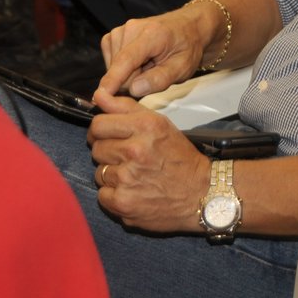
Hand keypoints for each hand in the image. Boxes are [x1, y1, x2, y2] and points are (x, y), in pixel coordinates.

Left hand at [88, 92, 210, 232]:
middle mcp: (135, 151)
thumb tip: (98, 95)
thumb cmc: (180, 158)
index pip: (99, 124)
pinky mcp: (123, 202)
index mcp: (145, 127)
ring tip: (134, 176)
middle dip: (108, 153)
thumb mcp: (160, 124)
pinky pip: (102, 195)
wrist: (201, 193)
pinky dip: (114, 195)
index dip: (101, 131)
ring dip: (113, 175)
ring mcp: (128, 178)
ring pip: (99, 172)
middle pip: (96, 148)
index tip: (109, 137)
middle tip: (128, 158)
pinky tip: (133, 192)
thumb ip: (125, 108)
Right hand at [98, 7, 211, 98]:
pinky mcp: (114, 36)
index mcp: (151, 34)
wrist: (188, 28)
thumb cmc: (186, 47)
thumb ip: (159, 79)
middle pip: (119, 68)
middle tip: (154, 71)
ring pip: (113, 68)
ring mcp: (120, 31)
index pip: (126, 59)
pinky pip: (111, 63)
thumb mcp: (183, 68)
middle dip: (133, 79)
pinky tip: (139, 62)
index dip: (113, 79)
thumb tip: (134, 89)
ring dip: (129, 74)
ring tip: (149, 65)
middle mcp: (131, 29)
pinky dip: (123, 68)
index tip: (101, 95)